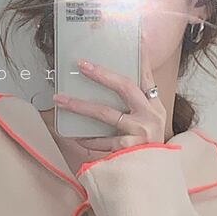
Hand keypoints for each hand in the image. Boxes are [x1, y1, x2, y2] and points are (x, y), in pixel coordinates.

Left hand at [52, 31, 166, 153]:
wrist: (154, 179)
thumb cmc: (148, 149)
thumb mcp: (150, 125)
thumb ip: (136, 108)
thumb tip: (109, 89)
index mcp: (155, 107)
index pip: (147, 76)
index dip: (142, 57)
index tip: (136, 36)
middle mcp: (150, 116)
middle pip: (124, 87)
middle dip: (101, 74)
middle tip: (82, 64)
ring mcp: (139, 132)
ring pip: (105, 113)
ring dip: (80, 105)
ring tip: (60, 100)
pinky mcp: (128, 148)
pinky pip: (101, 140)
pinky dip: (87, 139)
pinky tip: (75, 136)